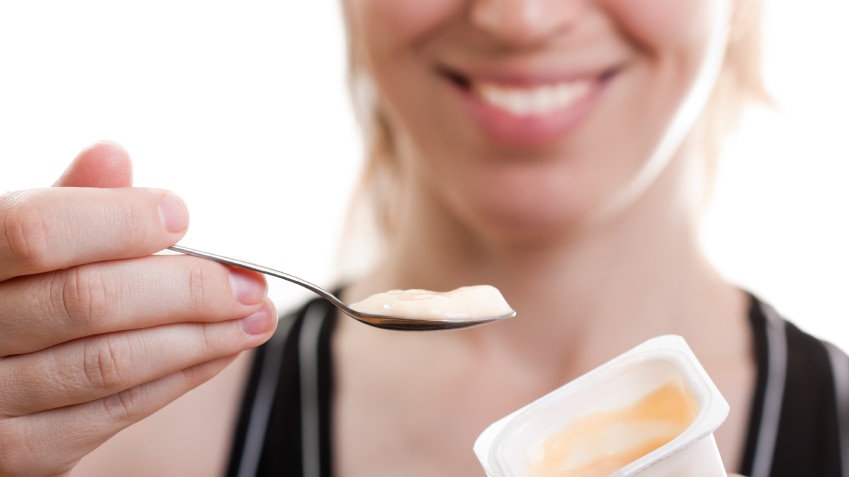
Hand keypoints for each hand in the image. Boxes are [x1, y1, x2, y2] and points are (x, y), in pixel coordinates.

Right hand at [0, 143, 276, 476]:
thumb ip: (67, 207)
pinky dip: (179, 378)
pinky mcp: (21, 452)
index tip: (182, 216)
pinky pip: (112, 414)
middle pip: (90, 300)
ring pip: (109, 363)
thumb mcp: (18, 243)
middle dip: (188, 288)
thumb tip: (114, 156)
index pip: (41, 232)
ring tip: (254, 317)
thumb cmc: (8, 294)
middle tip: (248, 284)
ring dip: (200, 337)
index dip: (121, 221)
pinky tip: (218, 352)